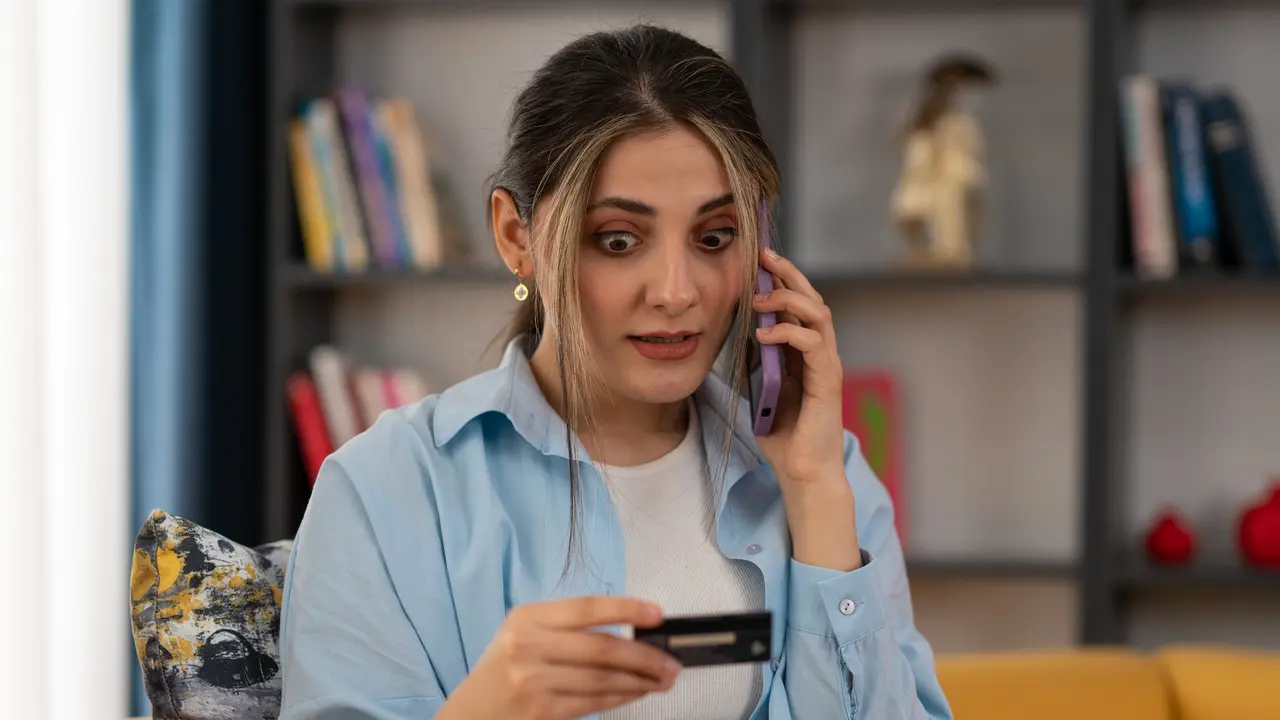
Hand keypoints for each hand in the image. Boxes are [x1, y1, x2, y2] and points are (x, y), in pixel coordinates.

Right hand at [439, 596, 679, 719]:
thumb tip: (630, 630)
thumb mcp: (525, 634)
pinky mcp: (541, 712)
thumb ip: (568, 628)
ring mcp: (533, 681)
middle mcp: (527, 646)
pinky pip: (593, 703)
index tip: (657, 614)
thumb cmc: (505, 668)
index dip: (626, 609)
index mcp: (527, 618)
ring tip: (663, 678)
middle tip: (671, 661)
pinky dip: (622, 697)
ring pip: (602, 679)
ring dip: (640, 680)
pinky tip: (638, 692)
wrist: (469, 714)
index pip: (585, 608)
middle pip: (601, 647)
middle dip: (644, 655)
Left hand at [751, 248, 846, 487]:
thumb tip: (741, 332)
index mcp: (804, 353)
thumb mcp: (761, 388)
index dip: (781, 279)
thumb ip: (757, 360)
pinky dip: (788, 332)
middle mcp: (819, 353)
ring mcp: (826, 365)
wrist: (802, 470)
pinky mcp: (827, 380)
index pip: (798, 305)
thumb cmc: (784, 433)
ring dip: (789, 298)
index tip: (758, 260)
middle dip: (789, 273)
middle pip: (812, 299)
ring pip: (818, 313)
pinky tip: (763, 333)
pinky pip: (813, 343)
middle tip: (764, 255)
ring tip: (760, 297)